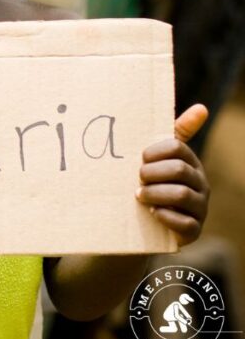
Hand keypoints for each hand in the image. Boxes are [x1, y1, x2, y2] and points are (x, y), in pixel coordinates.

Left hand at [137, 104, 209, 245]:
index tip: (140, 159)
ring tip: (138, 196)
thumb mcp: (157, 158)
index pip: (177, 148)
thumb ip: (174, 133)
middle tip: (137, 179)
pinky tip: (152, 213)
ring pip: (181, 195)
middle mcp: (200, 184)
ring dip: (154, 194)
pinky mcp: (193, 231)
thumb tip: (202, 107)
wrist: (142, 223)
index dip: (154, 152)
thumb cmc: (150, 182)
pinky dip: (165, 217)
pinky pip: (184, 223)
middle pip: (179, 170)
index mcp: (190, 163)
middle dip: (152, 174)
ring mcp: (199, 208)